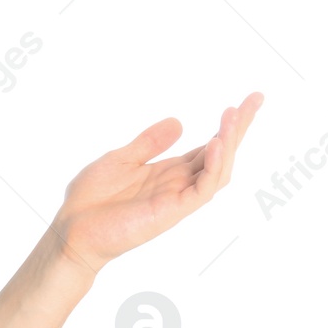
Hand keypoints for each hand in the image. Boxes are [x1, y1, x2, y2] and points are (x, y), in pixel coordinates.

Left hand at [51, 91, 263, 273]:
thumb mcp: (121, 159)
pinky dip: (212, 167)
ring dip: (229, 142)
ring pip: (218, 170)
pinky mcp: (172, 211)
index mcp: (169, 171)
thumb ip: (149, 143)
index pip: (208, 146)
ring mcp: (178, 198)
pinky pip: (202, 189)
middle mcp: (179, 184)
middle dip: (239, 128)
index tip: (246, 101)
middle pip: (220, 154)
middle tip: (255, 99)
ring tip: (234, 115)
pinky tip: (215, 143)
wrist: (72, 228)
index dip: (227, 126)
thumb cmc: (92, 198)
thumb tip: (179, 121)